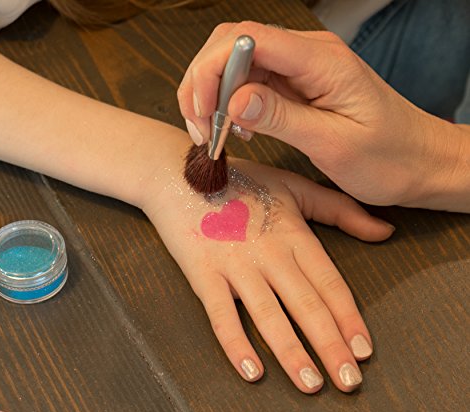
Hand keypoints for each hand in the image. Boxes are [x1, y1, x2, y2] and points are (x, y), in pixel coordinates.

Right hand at [142, 150, 394, 392]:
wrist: (179, 174)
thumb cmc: (240, 181)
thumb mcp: (294, 187)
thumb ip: (340, 209)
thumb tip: (385, 231)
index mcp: (293, 234)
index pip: (330, 284)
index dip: (350, 319)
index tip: (365, 351)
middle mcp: (269, 252)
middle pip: (306, 306)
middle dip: (330, 347)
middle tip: (349, 383)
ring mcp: (235, 264)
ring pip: (269, 315)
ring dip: (291, 353)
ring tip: (311, 385)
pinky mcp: (203, 273)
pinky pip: (220, 315)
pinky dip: (236, 344)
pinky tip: (252, 372)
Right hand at [178, 22, 469, 211]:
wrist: (417, 162)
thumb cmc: (388, 157)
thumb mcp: (335, 143)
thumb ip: (283, 118)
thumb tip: (233, 102)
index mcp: (321, 60)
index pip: (248, 40)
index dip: (213, 70)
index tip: (204, 114)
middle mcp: (306, 54)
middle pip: (232, 44)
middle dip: (203, 82)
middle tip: (202, 129)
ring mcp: (299, 69)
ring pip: (235, 64)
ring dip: (212, 95)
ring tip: (212, 133)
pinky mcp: (295, 86)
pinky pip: (249, 83)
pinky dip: (229, 105)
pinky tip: (234, 130)